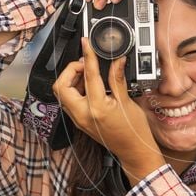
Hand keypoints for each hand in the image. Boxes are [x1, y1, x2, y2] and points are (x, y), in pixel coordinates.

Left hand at [51, 37, 165, 185]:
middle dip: (71, 71)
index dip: (87, 56)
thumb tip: (117, 61)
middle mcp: (83, 115)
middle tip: (87, 64)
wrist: (134, 151)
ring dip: (73, 80)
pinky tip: (91, 86)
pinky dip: (76, 90)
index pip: (88, 76)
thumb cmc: (134, 131)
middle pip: (61, 86)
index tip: (86, 44)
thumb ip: (117, 79)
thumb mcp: (128, 102)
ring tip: (91, 75)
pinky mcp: (80, 122)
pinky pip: (70, 101)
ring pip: (63, 94)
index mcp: (96, 108)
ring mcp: (79, 120)